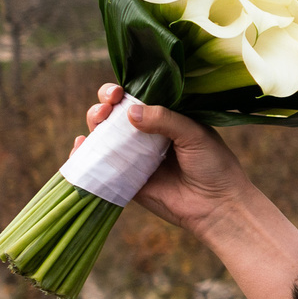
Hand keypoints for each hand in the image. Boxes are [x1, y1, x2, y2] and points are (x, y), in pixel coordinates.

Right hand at [78, 86, 297, 298]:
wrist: (217, 206)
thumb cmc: (213, 165)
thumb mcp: (194, 134)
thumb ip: (164, 120)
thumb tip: (129, 112)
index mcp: (165, 119)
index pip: (137, 99)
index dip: (121, 93)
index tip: (117, 92)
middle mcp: (146, 136)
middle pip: (114, 116)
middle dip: (103, 108)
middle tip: (105, 109)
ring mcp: (134, 158)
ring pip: (103, 138)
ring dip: (93, 127)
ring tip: (96, 124)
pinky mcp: (125, 180)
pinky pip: (99, 166)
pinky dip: (84, 155)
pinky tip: (80, 147)